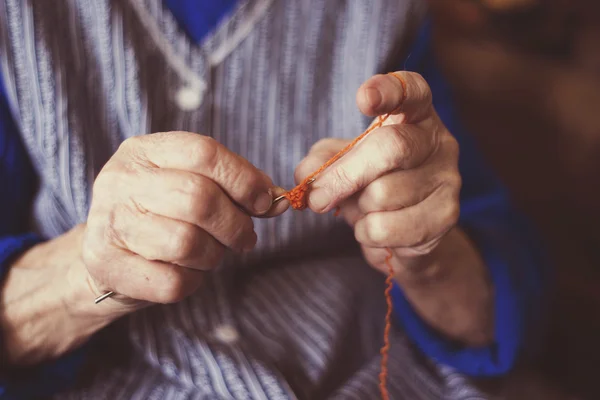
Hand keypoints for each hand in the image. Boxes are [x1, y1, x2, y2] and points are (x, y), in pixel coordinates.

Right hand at [83, 132, 285, 307]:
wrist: (106, 254)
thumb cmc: (161, 215)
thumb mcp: (193, 187)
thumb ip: (235, 189)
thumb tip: (278, 200)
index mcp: (145, 151)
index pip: (204, 153)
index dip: (244, 179)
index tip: (265, 202)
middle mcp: (121, 180)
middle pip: (199, 199)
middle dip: (236, 225)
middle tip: (245, 238)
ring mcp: (109, 222)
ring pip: (186, 243)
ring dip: (214, 255)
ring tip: (213, 254)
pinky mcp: (106, 265)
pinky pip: (172, 282)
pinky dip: (192, 282)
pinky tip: (188, 273)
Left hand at [295, 71, 460, 277]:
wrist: (403, 232)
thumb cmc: (371, 184)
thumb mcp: (342, 163)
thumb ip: (321, 161)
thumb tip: (306, 175)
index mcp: (415, 116)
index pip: (411, 91)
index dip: (389, 91)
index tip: (363, 99)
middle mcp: (438, 141)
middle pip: (391, 147)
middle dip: (345, 174)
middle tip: (317, 197)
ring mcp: (447, 179)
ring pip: (383, 194)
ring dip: (358, 209)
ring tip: (364, 210)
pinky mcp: (445, 217)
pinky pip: (387, 227)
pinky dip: (367, 233)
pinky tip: (374, 228)